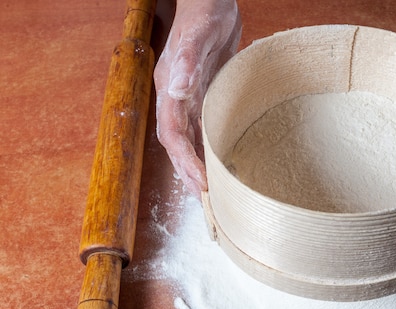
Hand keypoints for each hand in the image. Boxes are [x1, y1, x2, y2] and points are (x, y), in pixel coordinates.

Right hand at [154, 0, 240, 196]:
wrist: (211, 0)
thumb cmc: (204, 11)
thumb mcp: (199, 34)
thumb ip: (186, 61)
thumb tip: (178, 90)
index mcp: (169, 88)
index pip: (172, 135)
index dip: (183, 161)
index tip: (199, 182)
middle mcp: (176, 98)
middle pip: (178, 145)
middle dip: (190, 172)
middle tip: (208, 199)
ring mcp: (189, 98)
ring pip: (190, 141)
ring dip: (199, 166)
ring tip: (213, 192)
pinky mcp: (204, 96)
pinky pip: (204, 130)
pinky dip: (210, 150)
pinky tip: (222, 163)